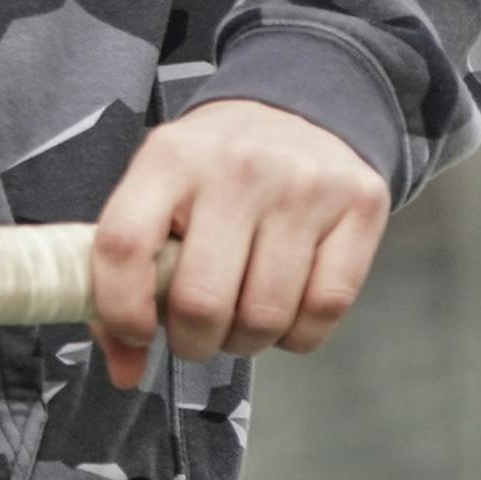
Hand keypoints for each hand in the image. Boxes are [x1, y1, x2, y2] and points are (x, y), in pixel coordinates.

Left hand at [90, 99, 390, 391]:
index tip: (135, 332)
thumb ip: (126, 275)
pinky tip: (285, 308)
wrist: (297, 108)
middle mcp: (238, 168)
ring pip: (265, 318)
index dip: (120, 309)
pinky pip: (324, 312)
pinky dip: (297, 334)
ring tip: (239, 316)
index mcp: (170, 157)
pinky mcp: (360, 206)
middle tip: (196, 332)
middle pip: (201, 302)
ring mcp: (304, 186)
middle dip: (192, 341)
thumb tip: (125, 372)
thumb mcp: (156, 190)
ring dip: (245, 341)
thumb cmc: (211, 170)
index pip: (124, 244)